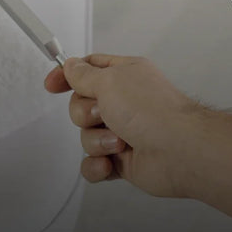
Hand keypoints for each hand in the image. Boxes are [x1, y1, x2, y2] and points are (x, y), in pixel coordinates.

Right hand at [45, 54, 201, 196]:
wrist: (180, 151)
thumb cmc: (152, 111)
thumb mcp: (110, 80)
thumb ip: (83, 74)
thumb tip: (71, 66)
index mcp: (124, 76)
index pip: (88, 70)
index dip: (67, 76)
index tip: (51, 85)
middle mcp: (124, 103)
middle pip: (80, 106)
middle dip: (85, 115)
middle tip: (104, 114)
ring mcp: (123, 132)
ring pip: (85, 136)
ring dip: (97, 141)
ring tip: (120, 142)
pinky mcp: (122, 160)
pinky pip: (92, 163)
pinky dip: (97, 165)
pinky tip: (109, 164)